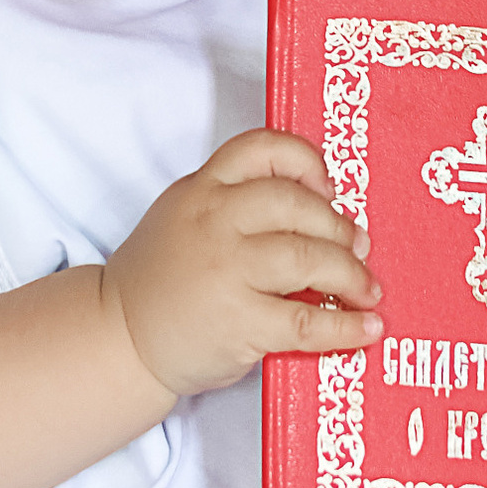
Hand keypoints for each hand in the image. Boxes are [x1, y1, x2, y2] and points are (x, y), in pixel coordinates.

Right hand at [103, 130, 381, 401]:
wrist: (119, 337)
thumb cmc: (163, 280)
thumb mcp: (184, 217)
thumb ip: (236, 205)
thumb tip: (321, 213)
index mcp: (201, 189)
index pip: (261, 149)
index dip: (306, 162)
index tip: (329, 188)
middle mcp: (213, 222)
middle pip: (296, 204)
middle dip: (339, 226)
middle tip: (358, 247)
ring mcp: (225, 272)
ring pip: (308, 257)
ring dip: (351, 273)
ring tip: (367, 289)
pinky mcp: (238, 323)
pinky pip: (307, 321)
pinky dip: (346, 325)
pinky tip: (367, 328)